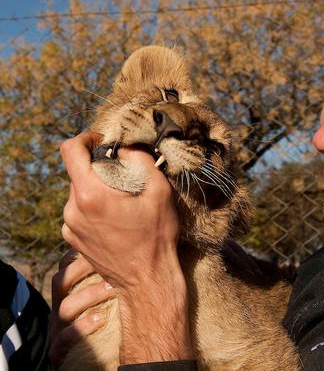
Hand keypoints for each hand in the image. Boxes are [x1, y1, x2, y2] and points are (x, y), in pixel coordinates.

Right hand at [49, 250, 112, 366]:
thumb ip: (117, 278)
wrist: (102, 362)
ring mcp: (58, 330)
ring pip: (64, 308)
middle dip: (84, 271)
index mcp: (70, 295)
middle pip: (60, 282)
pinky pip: (62, 339)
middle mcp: (61, 309)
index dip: (79, 256)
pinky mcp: (59, 351)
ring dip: (89, 296)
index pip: (65, 268)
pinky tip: (101, 318)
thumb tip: (143, 248)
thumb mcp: (113, 299)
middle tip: (113, 266)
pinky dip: (81, 327)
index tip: (103, 246)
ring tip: (112, 290)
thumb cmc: (114, 324)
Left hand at [60, 132, 192, 362]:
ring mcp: (70, 227)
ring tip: (124, 204)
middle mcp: (72, 209)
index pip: (70, 151)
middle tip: (127, 178)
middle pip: (78, 173)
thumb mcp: (159, 191)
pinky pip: (79, 212)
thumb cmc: (156, 236)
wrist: (147, 280)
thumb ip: (141, 160)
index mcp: (90, 194)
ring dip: (98, 190)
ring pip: (79, 193)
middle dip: (100, 169)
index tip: (103, 142)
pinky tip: (117, 220)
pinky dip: (95, 208)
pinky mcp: (72, 239)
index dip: (86, 138)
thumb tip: (127, 146)